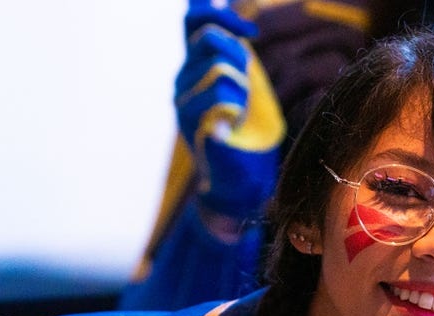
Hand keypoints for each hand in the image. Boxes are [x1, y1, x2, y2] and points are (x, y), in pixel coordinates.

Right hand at [175, 1, 284, 221]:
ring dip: (242, 88)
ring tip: (241, 112)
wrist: (240, 180)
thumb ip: (232, 47)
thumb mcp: (244, 78)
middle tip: (248, 82)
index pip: (193, 19)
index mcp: (193, 64)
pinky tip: (234, 126)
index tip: (252, 33)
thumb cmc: (247, 131)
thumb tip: (222, 8)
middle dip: (238, 53)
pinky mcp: (192, 125)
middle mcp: (181, 79)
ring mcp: (182, 103)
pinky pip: (220, 98)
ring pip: (219, 69)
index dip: (222, 15)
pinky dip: (237, 109)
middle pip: (207, 37)